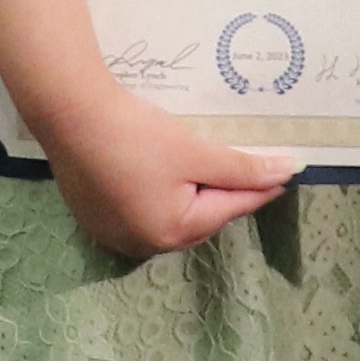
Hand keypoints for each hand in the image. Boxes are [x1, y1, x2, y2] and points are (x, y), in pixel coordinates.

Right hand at [32, 84, 296, 259]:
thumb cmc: (136, 134)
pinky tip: (162, 175)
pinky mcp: (97, 220)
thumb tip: (289, 172)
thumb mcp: (194, 152)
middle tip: (246, 169)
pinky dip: (159, 198)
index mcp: (173, 232)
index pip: (231, 208)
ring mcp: (116, 236)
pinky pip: (143, 213)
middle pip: (201, 217)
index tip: (285, 176)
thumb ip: (242, 168)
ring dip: (191, 198)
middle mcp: (145, 245)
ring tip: (207, 172)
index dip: (260, 189)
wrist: (70, 116)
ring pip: (172, 218)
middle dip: (224, 194)